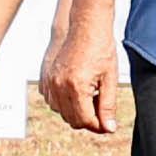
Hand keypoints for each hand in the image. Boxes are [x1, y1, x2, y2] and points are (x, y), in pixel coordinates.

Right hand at [38, 16, 120, 135]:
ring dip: (75, 111)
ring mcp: (50, 82)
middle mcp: (59, 86)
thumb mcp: (110, 79)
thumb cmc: (101, 49)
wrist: (86, 27)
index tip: (107, 124)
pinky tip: (78, 91)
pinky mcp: (46, 78)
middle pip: (72, 119)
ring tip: (91, 96)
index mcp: (77, 87)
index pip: (85, 120)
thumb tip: (109, 128)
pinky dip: (64, 102)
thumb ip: (108, 106)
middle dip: (88, 120)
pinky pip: (53, 101)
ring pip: (61, 112)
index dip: (98, 126)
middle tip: (101, 109)